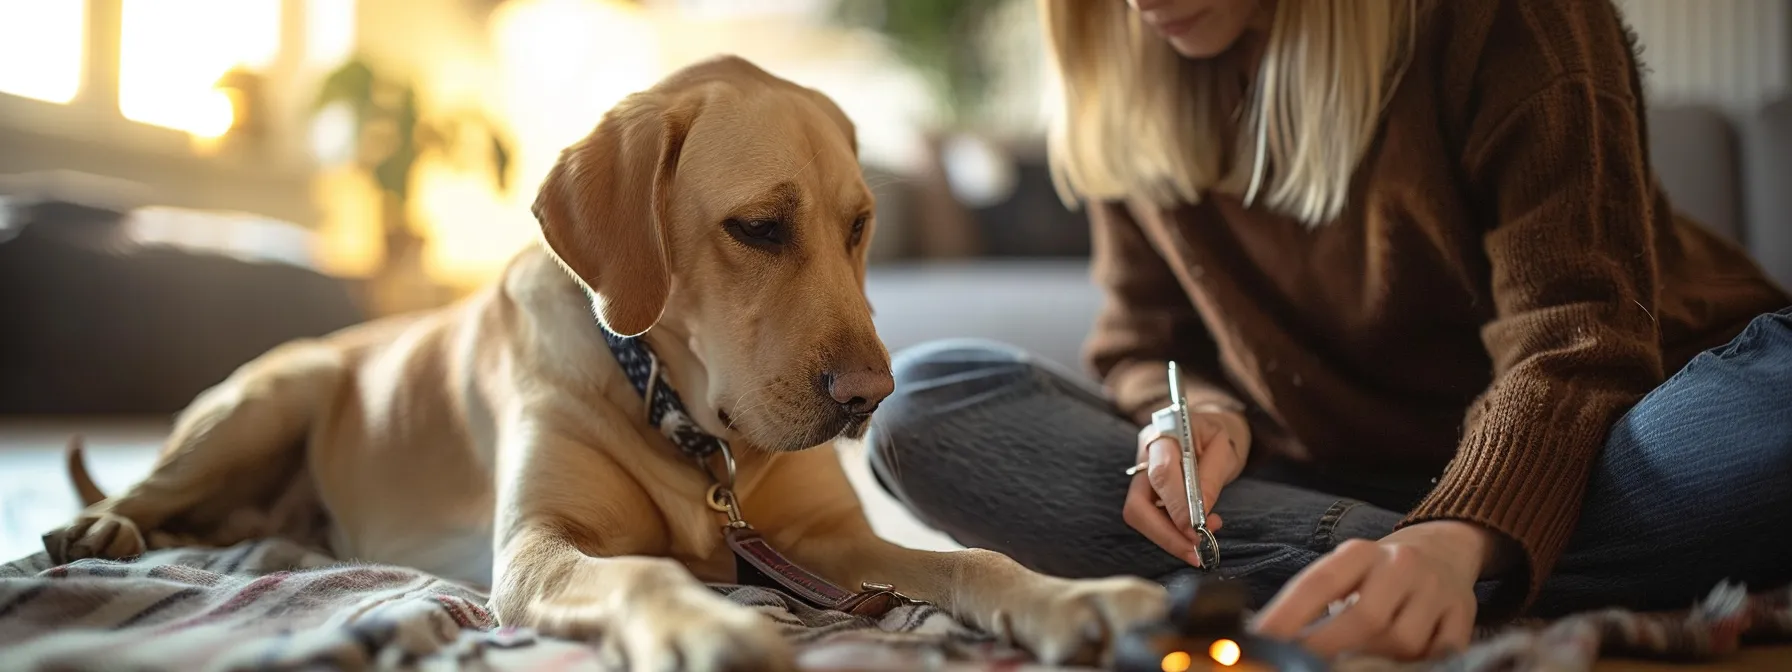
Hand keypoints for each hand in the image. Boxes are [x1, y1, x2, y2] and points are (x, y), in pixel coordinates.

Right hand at [1122, 407, 1249, 566]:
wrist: (1212, 429)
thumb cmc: (1220, 435)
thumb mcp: (1224, 449)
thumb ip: (1211, 479)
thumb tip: (1200, 517)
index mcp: (1163, 434)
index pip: (1161, 474)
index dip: (1176, 507)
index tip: (1196, 532)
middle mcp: (1144, 455)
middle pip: (1137, 504)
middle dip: (1165, 534)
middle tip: (1195, 552)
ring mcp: (1140, 473)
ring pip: (1138, 516)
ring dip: (1168, 538)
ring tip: (1200, 543)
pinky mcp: (1144, 490)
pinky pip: (1149, 518)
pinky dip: (1170, 533)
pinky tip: (1192, 534)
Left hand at [1249, 521, 1507, 659]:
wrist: (1443, 551)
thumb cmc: (1377, 573)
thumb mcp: (1345, 573)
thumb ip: (1315, 601)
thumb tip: (1272, 639)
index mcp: (1361, 552)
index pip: (1318, 584)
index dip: (1287, 616)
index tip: (1262, 642)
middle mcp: (1400, 565)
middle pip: (1365, 616)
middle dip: (1328, 648)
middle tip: (1299, 666)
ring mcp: (1436, 590)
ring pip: (1403, 640)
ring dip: (1374, 660)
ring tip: (1351, 665)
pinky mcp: (1463, 614)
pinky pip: (1440, 653)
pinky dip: (1416, 665)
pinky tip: (1395, 666)